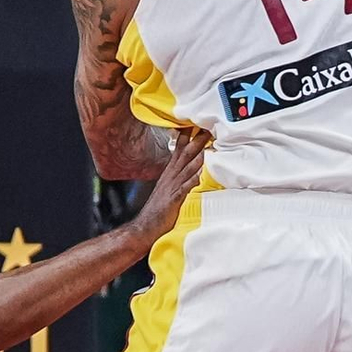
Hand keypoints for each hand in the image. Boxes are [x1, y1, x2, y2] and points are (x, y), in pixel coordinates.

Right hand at [129, 129, 210, 250]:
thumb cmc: (159, 211)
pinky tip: (200, 173)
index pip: (179, 150)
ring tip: (207, 144)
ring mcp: (172, 187)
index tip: (196, 123)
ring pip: (187, 167)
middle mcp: (171, 177)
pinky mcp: (174, 199)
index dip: (187, 136)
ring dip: (197, 155)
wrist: (145, 228)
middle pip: (185, 154)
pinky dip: (192, 179)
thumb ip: (180, 179)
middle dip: (196, 140)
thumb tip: (194, 170)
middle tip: (207, 127)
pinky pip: (185, 187)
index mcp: (170, 174)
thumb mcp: (170, 190)